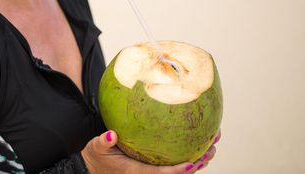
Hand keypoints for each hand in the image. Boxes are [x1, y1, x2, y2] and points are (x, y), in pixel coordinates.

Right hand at [81, 129, 219, 173]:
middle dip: (197, 162)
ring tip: (212, 144)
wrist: (92, 168)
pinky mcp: (150, 166)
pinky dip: (186, 153)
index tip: (193, 163)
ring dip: (197, 159)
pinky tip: (195, 140)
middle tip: (212, 148)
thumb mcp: (96, 148)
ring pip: (178, 169)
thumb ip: (103, 141)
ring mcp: (150, 171)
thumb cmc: (96, 157)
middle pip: (177, 173)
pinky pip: (171, 162)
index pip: (161, 173)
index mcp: (135, 171)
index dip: (178, 171)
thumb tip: (111, 134)